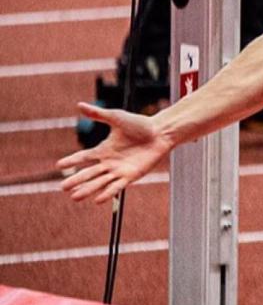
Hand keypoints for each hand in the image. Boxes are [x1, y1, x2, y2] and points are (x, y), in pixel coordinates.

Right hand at [57, 103, 173, 203]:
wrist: (160, 133)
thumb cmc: (140, 124)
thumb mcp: (116, 118)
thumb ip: (98, 114)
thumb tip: (79, 105)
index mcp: (104, 149)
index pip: (84, 157)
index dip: (72, 161)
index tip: (58, 166)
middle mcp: (109, 162)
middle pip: (89, 173)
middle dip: (76, 180)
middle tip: (63, 187)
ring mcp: (119, 170)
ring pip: (100, 182)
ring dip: (87, 189)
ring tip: (74, 197)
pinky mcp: (131, 176)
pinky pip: (117, 186)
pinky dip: (107, 193)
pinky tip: (97, 200)